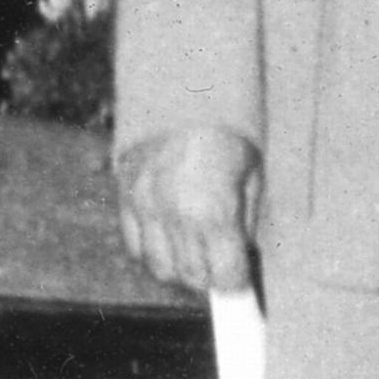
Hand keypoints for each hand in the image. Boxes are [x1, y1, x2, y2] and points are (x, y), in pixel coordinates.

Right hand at [114, 125, 259, 302]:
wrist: (183, 92)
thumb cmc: (228, 136)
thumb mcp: (252, 178)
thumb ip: (245, 224)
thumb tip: (238, 258)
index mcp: (212, 210)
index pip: (225, 276)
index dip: (236, 284)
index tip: (240, 286)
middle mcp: (174, 213)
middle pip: (191, 277)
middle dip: (210, 277)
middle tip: (221, 265)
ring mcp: (145, 206)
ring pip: (160, 268)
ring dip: (180, 268)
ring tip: (195, 251)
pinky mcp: (125, 196)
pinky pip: (136, 246)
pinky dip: (154, 250)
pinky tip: (171, 236)